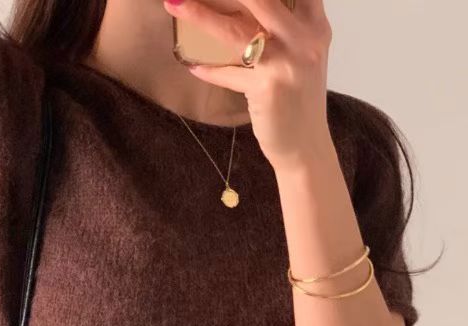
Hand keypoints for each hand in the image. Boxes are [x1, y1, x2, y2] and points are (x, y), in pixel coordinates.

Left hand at [162, 0, 334, 170]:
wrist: (306, 146)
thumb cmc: (298, 100)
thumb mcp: (301, 56)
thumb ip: (284, 28)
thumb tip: (242, 8)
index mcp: (314, 25)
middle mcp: (304, 38)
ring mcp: (286, 63)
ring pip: (236, 31)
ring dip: (200, 16)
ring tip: (175, 4)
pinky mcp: (266, 88)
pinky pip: (228, 73)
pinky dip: (209, 70)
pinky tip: (194, 65)